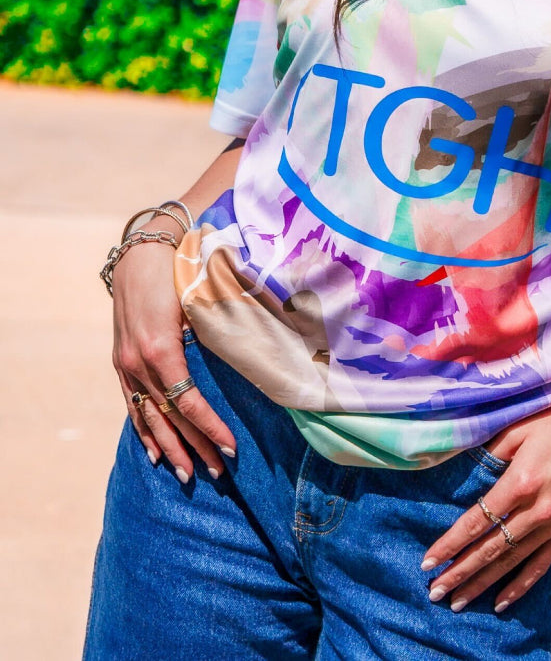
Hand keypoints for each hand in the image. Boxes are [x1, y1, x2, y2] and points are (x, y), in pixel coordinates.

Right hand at [110, 238, 235, 481]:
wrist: (141, 251)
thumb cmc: (179, 270)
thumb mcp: (199, 299)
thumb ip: (218, 330)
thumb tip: (253, 355)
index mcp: (160, 349)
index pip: (188, 403)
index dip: (210, 428)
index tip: (232, 449)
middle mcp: (139, 363)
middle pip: (169, 417)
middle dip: (194, 447)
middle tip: (218, 473)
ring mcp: (126, 364)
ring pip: (148, 417)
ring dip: (169, 448)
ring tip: (187, 474)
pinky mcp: (121, 361)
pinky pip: (132, 404)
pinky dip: (143, 430)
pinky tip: (154, 453)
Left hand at [422, 364, 550, 612]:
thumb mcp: (521, 426)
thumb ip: (492, 451)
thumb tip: (464, 471)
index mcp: (521, 481)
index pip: (476, 522)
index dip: (450, 544)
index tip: (427, 562)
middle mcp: (538, 509)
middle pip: (490, 549)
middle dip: (459, 573)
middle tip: (435, 593)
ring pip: (512, 562)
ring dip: (482, 584)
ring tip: (458, 602)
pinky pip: (542, 565)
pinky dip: (520, 585)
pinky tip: (501, 602)